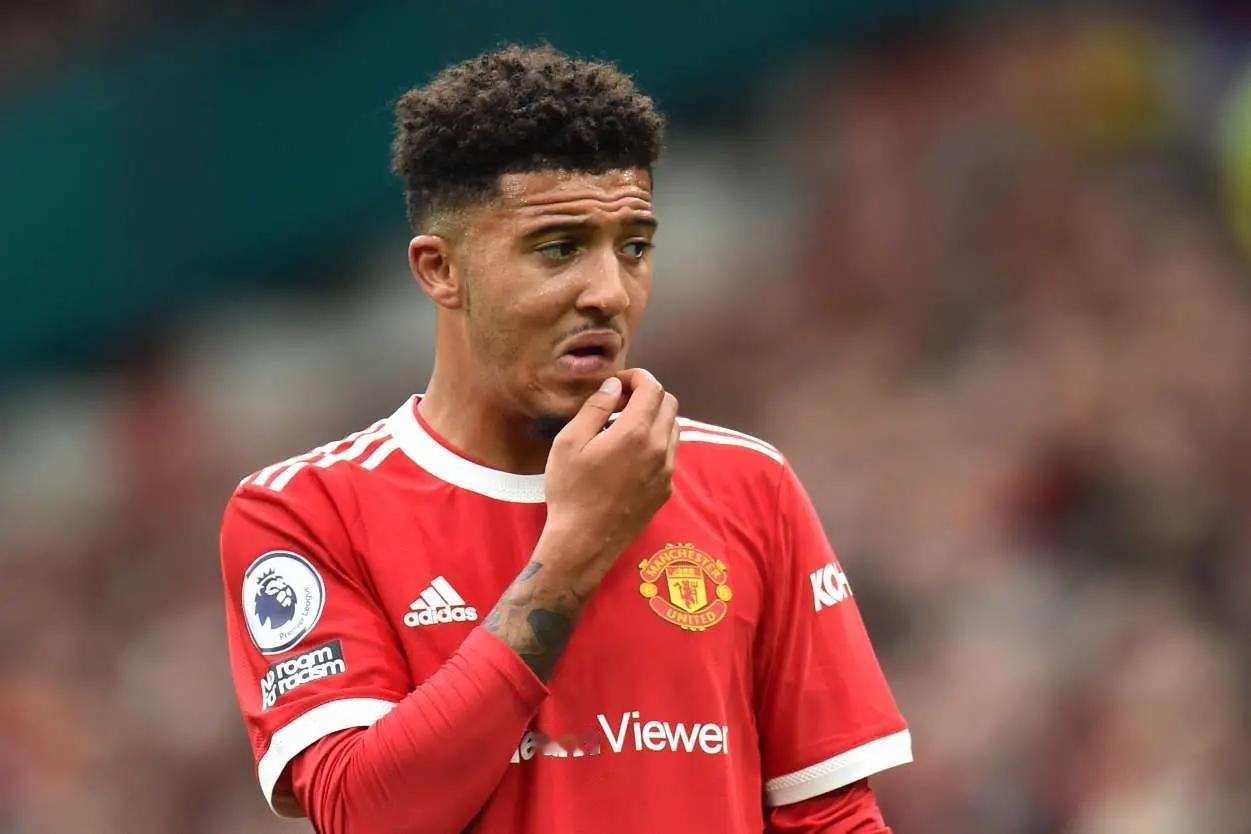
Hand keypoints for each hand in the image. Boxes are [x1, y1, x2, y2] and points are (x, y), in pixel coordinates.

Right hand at [543, 368, 679, 575]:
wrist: (584, 541)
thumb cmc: (570, 490)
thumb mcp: (569, 442)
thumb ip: (595, 408)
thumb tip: (613, 387)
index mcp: (636, 432)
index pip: (652, 388)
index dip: (637, 377)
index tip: (617, 383)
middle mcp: (659, 448)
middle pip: (669, 404)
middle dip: (648, 394)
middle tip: (620, 402)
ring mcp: (666, 471)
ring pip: (673, 428)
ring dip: (654, 418)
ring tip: (624, 427)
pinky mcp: (665, 489)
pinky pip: (669, 454)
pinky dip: (656, 441)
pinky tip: (630, 454)